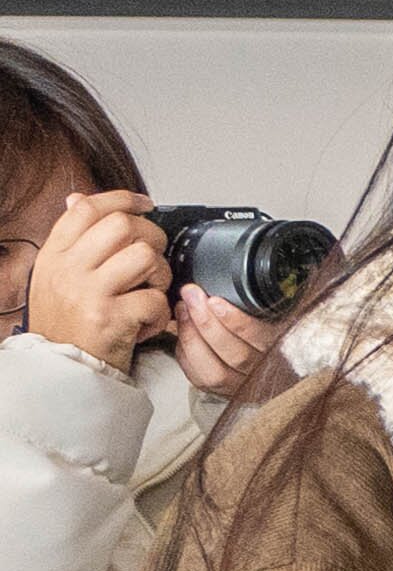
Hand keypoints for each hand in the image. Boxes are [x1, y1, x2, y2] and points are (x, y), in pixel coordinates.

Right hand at [23, 190, 168, 368]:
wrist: (61, 372)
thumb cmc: (66, 324)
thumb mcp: (55, 277)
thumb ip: (72, 240)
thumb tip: (78, 199)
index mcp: (55, 255)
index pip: (87, 208)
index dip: (121, 199)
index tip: (144, 204)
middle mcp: (69, 269)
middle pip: (123, 226)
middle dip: (151, 239)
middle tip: (152, 261)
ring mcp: (89, 293)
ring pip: (145, 257)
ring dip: (159, 275)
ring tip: (149, 292)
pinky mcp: (111, 319)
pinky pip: (155, 298)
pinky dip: (160, 312)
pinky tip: (146, 321)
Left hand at [169, 283, 273, 396]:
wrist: (257, 358)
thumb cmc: (259, 330)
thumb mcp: (267, 313)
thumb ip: (252, 304)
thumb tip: (217, 287)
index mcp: (281, 348)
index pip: (262, 339)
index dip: (238, 322)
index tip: (215, 301)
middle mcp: (263, 371)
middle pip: (236, 355)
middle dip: (208, 322)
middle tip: (191, 296)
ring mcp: (242, 385)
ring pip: (215, 371)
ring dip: (193, 336)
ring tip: (182, 309)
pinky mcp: (221, 391)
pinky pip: (200, 377)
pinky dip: (187, 352)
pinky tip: (183, 330)